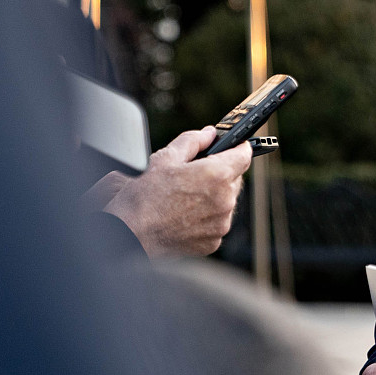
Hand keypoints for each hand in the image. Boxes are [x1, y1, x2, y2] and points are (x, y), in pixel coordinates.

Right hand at [102, 126, 251, 257]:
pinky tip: (186, 215)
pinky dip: (208, 217)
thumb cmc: (144, 198)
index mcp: (217, 175)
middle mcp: (225, 200)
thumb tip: (209, 133)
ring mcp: (221, 223)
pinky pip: (218, 222)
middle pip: (235, 179)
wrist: (131, 234)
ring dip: (215, 196)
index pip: (244, 154)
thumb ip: (192, 141)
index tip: (234, 146)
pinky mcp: (214, 241)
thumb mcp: (165, 159)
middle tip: (196, 174)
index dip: (239, 147)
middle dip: (221, 173)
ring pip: (227, 201)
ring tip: (187, 197)